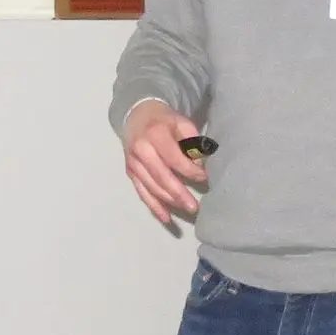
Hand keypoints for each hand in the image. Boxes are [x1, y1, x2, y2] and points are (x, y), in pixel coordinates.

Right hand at [123, 101, 207, 224]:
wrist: (137, 116)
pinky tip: (166, 218)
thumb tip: (200, 164)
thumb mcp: (182, 123)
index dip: (189, 170)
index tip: (205, 178)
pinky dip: (154, 207)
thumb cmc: (165, 121)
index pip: (174, 158)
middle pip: (161, 176)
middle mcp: (141, 151)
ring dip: (169, 202)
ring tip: (187, 210)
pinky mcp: (130, 173)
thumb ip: (192, 141)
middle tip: (195, 206)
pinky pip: (142, 193)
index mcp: (155, 135)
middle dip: (179, 193)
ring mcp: (133, 164)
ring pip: (151, 187)